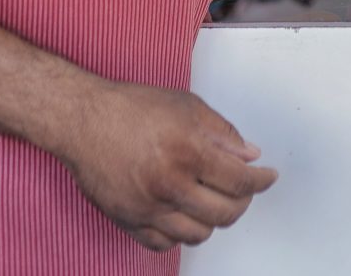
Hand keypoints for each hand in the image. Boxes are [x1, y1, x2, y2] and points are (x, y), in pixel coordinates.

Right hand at [52, 82, 277, 251]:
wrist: (83, 120)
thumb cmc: (132, 108)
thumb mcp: (187, 106)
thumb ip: (224, 132)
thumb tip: (250, 155)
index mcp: (188, 153)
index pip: (240, 181)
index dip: (262, 181)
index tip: (268, 177)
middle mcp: (169, 186)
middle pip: (225, 213)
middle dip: (243, 201)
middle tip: (243, 188)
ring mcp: (147, 209)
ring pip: (199, 234)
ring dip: (214, 219)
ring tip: (214, 199)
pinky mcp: (128, 222)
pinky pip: (165, 244)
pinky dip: (181, 233)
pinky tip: (184, 213)